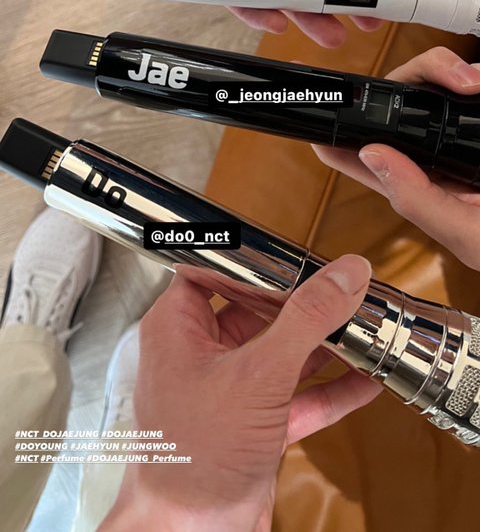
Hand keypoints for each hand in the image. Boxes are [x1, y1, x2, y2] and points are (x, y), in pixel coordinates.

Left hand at [102, 255, 377, 531]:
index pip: (212, 270)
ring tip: (361, 325)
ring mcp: (230, 391)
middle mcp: (202, 355)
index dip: (250, 259)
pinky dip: (329, 389)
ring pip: (281, 354)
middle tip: (341, 286)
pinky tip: (366, 379)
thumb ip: (305, 320)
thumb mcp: (258, 374)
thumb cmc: (194, 456)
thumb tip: (345, 275)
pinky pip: (298, 397)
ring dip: (321, 344)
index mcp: (179, 328)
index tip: (293, 251)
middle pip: (255, 310)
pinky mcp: (255, 425)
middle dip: (301, 302)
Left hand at [314, 48, 479, 268]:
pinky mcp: (477, 128)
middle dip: (418, 77)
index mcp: (419, 188)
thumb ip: (419, 200)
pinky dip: (476, 79)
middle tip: (458, 80)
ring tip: (474, 81)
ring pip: (436, 87)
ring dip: (449, 73)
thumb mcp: (468, 233)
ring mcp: (462, 140)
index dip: (336, 129)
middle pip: (401, 101)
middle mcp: (435, 160)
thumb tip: (374, 155)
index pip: (361, 155)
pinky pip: (472, 90)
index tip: (324, 103)